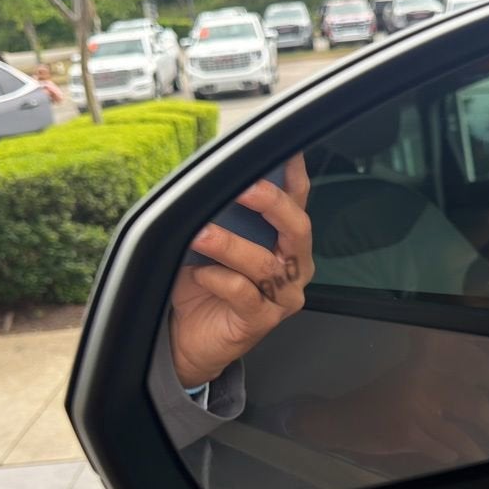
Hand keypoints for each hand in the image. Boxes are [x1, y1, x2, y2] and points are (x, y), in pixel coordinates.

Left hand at [170, 153, 314, 387]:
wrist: (190, 339)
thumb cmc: (203, 287)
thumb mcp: (210, 243)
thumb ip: (220, 216)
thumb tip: (209, 180)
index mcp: (286, 242)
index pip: (297, 200)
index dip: (295, 175)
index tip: (287, 149)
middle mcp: (294, 267)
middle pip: (297, 229)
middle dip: (272, 204)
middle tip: (244, 189)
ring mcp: (283, 296)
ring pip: (266, 264)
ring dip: (231, 245)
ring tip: (202, 234)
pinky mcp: (264, 321)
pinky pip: (245, 294)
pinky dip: (219, 279)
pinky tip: (200, 274)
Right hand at [290, 332, 488, 473]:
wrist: (343, 420)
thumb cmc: (386, 401)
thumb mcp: (416, 378)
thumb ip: (450, 379)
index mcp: (428, 358)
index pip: (477, 360)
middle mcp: (424, 376)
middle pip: (476, 396)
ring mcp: (416, 404)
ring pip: (463, 428)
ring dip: (486, 445)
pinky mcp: (407, 430)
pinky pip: (443, 446)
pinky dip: (454, 454)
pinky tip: (460, 458)